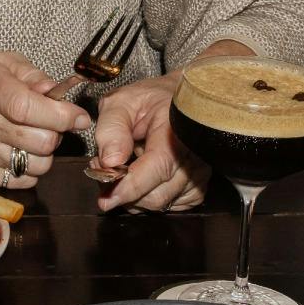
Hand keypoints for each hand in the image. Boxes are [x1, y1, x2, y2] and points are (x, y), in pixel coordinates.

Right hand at [0, 51, 90, 187]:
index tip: (78, 117)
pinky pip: (21, 180)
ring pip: (35, 164)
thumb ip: (31, 74)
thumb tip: (59, 94)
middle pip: (39, 140)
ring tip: (29, 138)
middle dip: (55, 133)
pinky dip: (26, 169)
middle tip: (49, 124)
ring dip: (42, 153)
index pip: (29, 108)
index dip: (61, 115)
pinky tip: (14, 152)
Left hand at [93, 72, 209, 211]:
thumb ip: (112, 128)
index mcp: (177, 130)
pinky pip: (172, 206)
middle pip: (158, 194)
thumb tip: (110, 162)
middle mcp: (194, 156)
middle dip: (125, 191)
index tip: (106, 199)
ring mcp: (200, 173)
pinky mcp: (198, 186)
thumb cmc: (149, 99)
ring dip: (135, 196)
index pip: (158, 167)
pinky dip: (150, 198)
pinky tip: (141, 178)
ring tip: (123, 168)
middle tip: (104, 169)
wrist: (176, 98)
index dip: (131, 187)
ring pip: (162, 203)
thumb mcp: (121, 102)